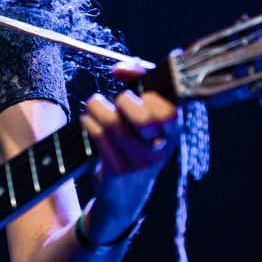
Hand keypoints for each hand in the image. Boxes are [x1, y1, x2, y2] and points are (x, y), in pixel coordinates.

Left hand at [80, 59, 180, 242]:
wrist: (125, 193)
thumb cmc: (135, 141)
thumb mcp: (145, 116)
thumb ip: (138, 82)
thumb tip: (120, 68)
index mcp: (173, 132)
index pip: (169, 109)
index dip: (151, 93)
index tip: (136, 88)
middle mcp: (160, 149)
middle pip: (143, 118)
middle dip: (124, 101)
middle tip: (117, 99)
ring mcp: (139, 162)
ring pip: (113, 124)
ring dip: (97, 108)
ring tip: (93, 106)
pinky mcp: (118, 171)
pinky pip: (98, 137)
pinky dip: (88, 123)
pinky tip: (88, 122)